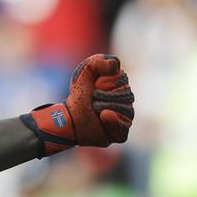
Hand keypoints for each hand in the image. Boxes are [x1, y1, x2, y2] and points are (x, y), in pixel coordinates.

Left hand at [20, 54, 134, 156]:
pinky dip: (113, 122)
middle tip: (93, 100)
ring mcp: (125, 118)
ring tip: (95, 110)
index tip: (95, 86)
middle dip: (104, 96)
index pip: (122, 80)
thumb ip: (98, 62)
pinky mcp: (120, 134)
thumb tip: (116, 66)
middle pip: (125, 96)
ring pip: (125, 110)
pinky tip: (103, 116)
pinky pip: (123, 128)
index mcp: (121, 87)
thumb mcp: (85, 72)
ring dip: (105, 107)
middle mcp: (127, 102)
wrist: (70, 116)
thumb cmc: (79, 93)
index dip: (106, 82)